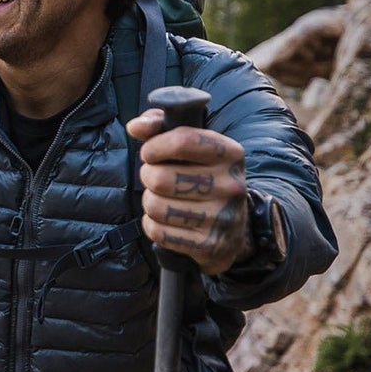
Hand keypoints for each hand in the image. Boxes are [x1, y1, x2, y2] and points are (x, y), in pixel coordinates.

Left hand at [127, 110, 252, 273]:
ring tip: (160, 198)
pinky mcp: (208, 244)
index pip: (182, 140)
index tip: (149, 152)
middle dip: (148, 176)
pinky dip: (152, 225)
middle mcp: (231, 185)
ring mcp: (222, 217)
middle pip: (161, 178)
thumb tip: (135, 127)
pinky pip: (158, 232)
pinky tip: (164, 219)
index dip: (154, 146)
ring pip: (156, 206)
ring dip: (149, 201)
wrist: (235, 228)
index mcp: (230, 153)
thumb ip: (161, 126)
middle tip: (154, 177)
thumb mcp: (193, 146)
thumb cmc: (204, 176)